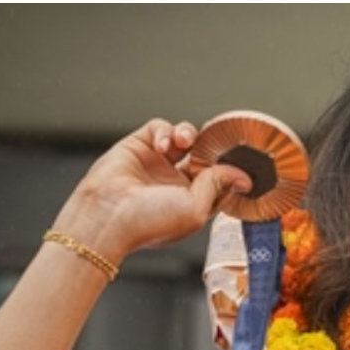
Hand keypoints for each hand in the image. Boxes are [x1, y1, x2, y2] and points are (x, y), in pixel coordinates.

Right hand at [50, 118, 252, 262]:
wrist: (106, 216)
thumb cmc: (147, 222)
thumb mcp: (196, 209)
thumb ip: (219, 186)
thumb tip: (242, 177)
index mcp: (192, 203)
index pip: (220, 182)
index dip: (229, 170)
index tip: (239, 163)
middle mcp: (175, 184)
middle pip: (204, 156)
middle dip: (211, 147)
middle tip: (216, 143)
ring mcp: (157, 164)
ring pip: (184, 138)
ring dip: (190, 135)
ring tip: (185, 142)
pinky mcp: (138, 146)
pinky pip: (160, 128)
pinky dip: (166, 131)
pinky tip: (163, 146)